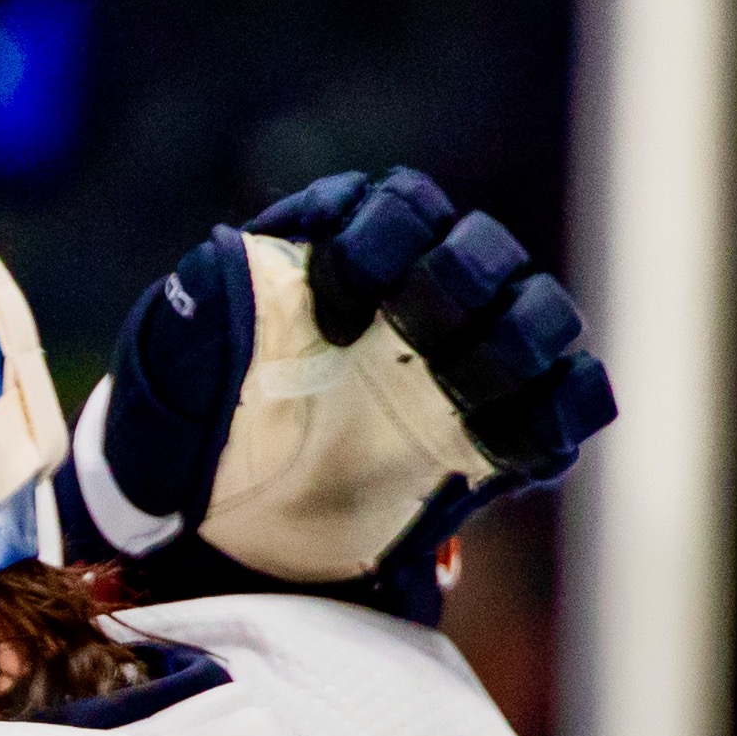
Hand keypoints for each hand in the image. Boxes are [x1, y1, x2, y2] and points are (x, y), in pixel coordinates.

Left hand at [61, 169, 611, 613]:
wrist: (221, 529)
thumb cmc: (197, 432)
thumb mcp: (171, 369)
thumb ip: (199, 308)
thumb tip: (231, 255)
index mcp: (352, 259)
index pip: (402, 206)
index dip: (378, 245)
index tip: (330, 314)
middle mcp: (420, 303)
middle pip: (486, 251)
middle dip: (456, 284)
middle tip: (408, 340)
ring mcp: (465, 370)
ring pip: (543, 317)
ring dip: (518, 344)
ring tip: (462, 397)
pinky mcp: (495, 442)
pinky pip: (565, 409)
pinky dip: (554, 421)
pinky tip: (496, 453)